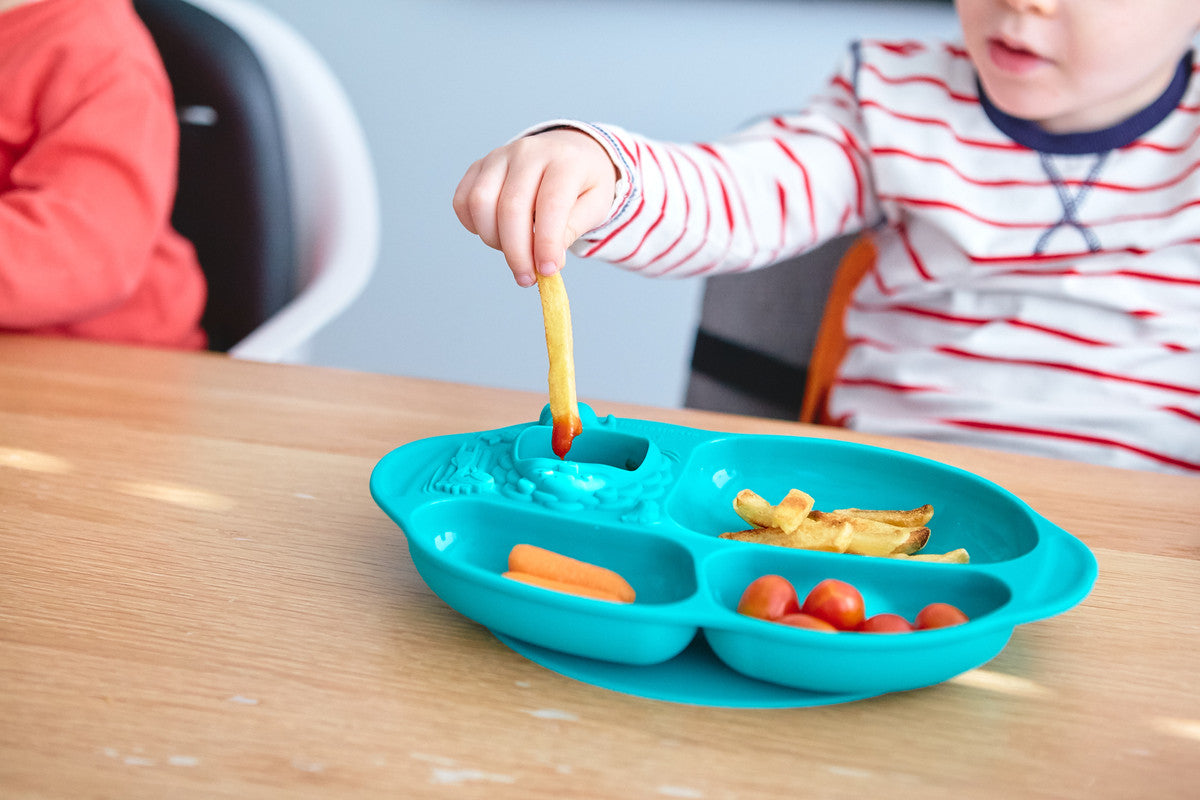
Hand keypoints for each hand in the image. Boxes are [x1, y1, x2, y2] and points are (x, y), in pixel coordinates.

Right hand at [453, 128, 617, 285]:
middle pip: (511, 208)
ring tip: (514, 252)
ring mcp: (500, 155)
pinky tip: (495, 234)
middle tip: (527, 278)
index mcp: (565, 161)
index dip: (546, 243)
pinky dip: (472, 226)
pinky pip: (463, 200)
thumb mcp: (596, 205)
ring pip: (480, 203)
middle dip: (517, 252)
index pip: (550, 205)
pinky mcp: (479, 165)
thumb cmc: (582, 184)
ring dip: (493, 239)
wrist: (568, 152)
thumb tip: (548, 259)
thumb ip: (573, 229)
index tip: (548, 271)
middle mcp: (529, 152)